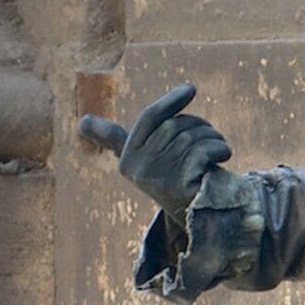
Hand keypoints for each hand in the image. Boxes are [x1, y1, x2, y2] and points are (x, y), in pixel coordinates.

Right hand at [77, 83, 233, 212]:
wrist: (194, 216)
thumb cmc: (169, 178)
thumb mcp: (141, 157)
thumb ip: (114, 139)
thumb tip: (82, 122)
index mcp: (128, 157)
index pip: (149, 118)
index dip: (170, 101)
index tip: (191, 88)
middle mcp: (138, 167)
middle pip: (175, 126)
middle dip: (200, 126)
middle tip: (210, 138)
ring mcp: (158, 177)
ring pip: (193, 137)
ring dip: (213, 138)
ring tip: (216, 151)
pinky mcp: (179, 185)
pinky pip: (204, 150)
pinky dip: (219, 149)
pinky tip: (222, 157)